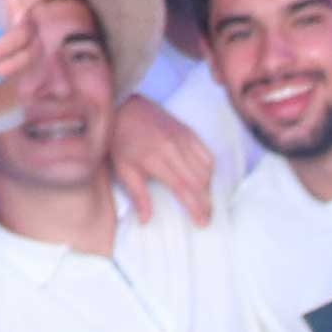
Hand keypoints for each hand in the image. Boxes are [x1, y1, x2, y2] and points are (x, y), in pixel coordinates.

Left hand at [106, 90, 219, 225]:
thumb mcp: (123, 169)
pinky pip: (207, 154)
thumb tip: (146, 221)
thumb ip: (138, 195)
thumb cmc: (121, 142)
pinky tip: (205, 181)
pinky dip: (210, 170)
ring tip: (205, 202)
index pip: (183, 187)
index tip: (202, 222)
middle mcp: (173, 148)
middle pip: (199, 181)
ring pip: (206, 168)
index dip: (195, 207)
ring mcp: (183, 138)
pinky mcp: (189, 132)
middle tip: (207, 218)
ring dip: (209, 187)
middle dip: (206, 203)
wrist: (126, 109)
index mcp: (155, 159)